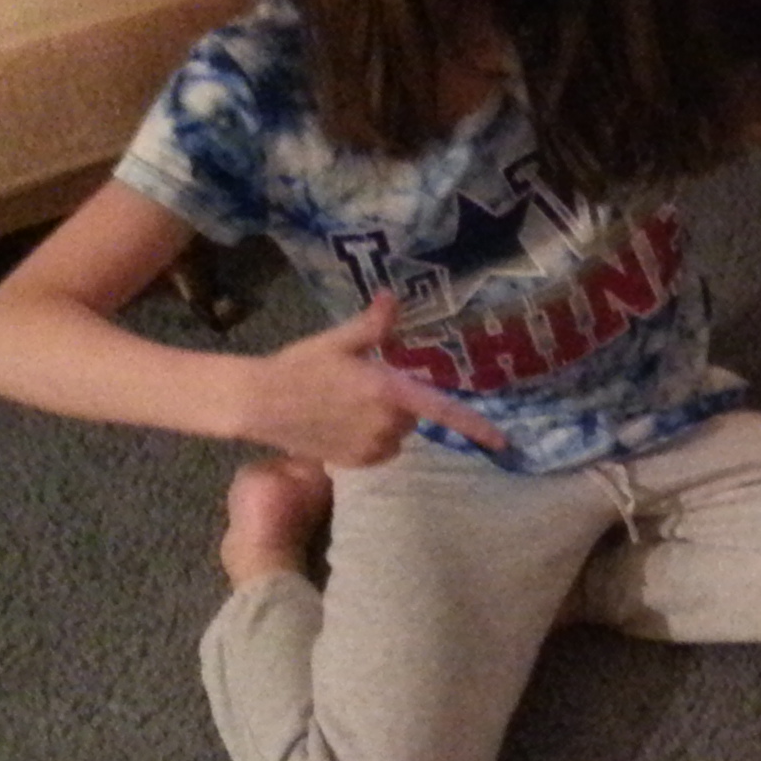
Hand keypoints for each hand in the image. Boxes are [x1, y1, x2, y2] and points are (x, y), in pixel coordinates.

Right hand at [243, 293, 509, 464]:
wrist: (258, 403)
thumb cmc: (298, 366)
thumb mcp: (338, 341)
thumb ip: (374, 325)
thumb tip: (394, 298)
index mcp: (387, 390)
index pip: (442, 410)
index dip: (475, 425)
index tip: (502, 440)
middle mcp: (386, 424)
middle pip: (412, 413)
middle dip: (398, 400)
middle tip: (363, 384)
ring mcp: (371, 447)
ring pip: (396, 433)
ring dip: (384, 420)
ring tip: (345, 404)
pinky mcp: (357, 462)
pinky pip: (380, 449)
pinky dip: (371, 438)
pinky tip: (340, 423)